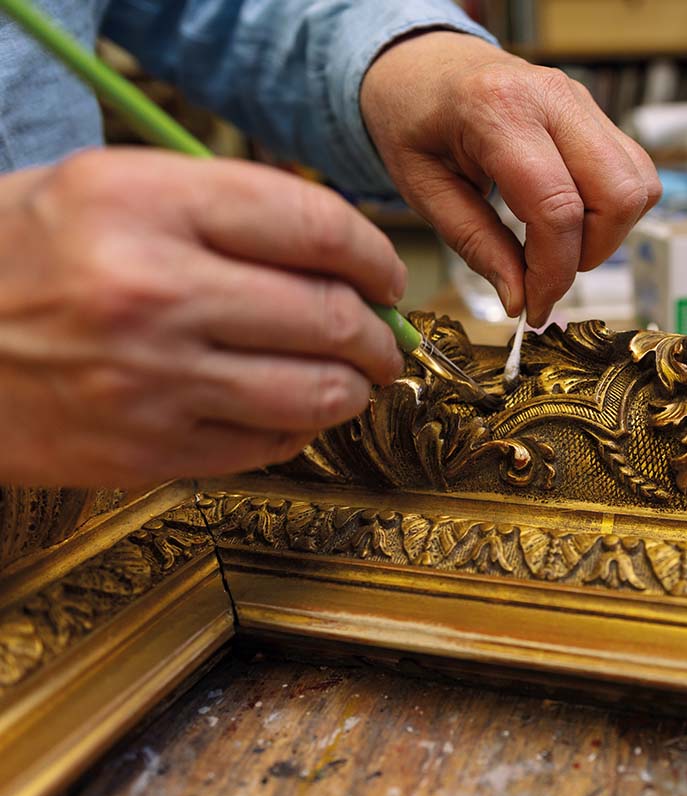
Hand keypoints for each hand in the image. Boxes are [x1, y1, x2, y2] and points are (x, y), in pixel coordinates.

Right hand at [0, 149, 407, 486]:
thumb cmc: (23, 254)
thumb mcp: (110, 188)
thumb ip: (228, 210)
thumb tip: (344, 258)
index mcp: (144, 205)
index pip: (316, 228)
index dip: (375, 257)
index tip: (387, 276)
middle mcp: (152, 293)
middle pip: (329, 318)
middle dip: (380, 334)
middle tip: (384, 337)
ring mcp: (150, 382)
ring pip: (315, 394)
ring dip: (354, 388)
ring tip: (352, 377)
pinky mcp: (146, 452)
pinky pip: (267, 446)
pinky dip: (298, 428)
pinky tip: (286, 408)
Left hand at [361, 31, 661, 326]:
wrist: (421, 64)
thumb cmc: (412, 119)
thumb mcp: (423, 189)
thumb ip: (475, 245)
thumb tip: (519, 299)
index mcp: (498, 111)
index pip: (558, 208)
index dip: (554, 271)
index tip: (533, 304)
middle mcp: (553, 98)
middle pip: (618, 196)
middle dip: (591, 254)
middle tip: (547, 273)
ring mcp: (582, 101)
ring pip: (639, 185)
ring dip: (608, 234)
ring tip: (558, 245)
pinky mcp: (596, 113)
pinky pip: (634, 172)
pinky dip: (613, 211)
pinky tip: (570, 218)